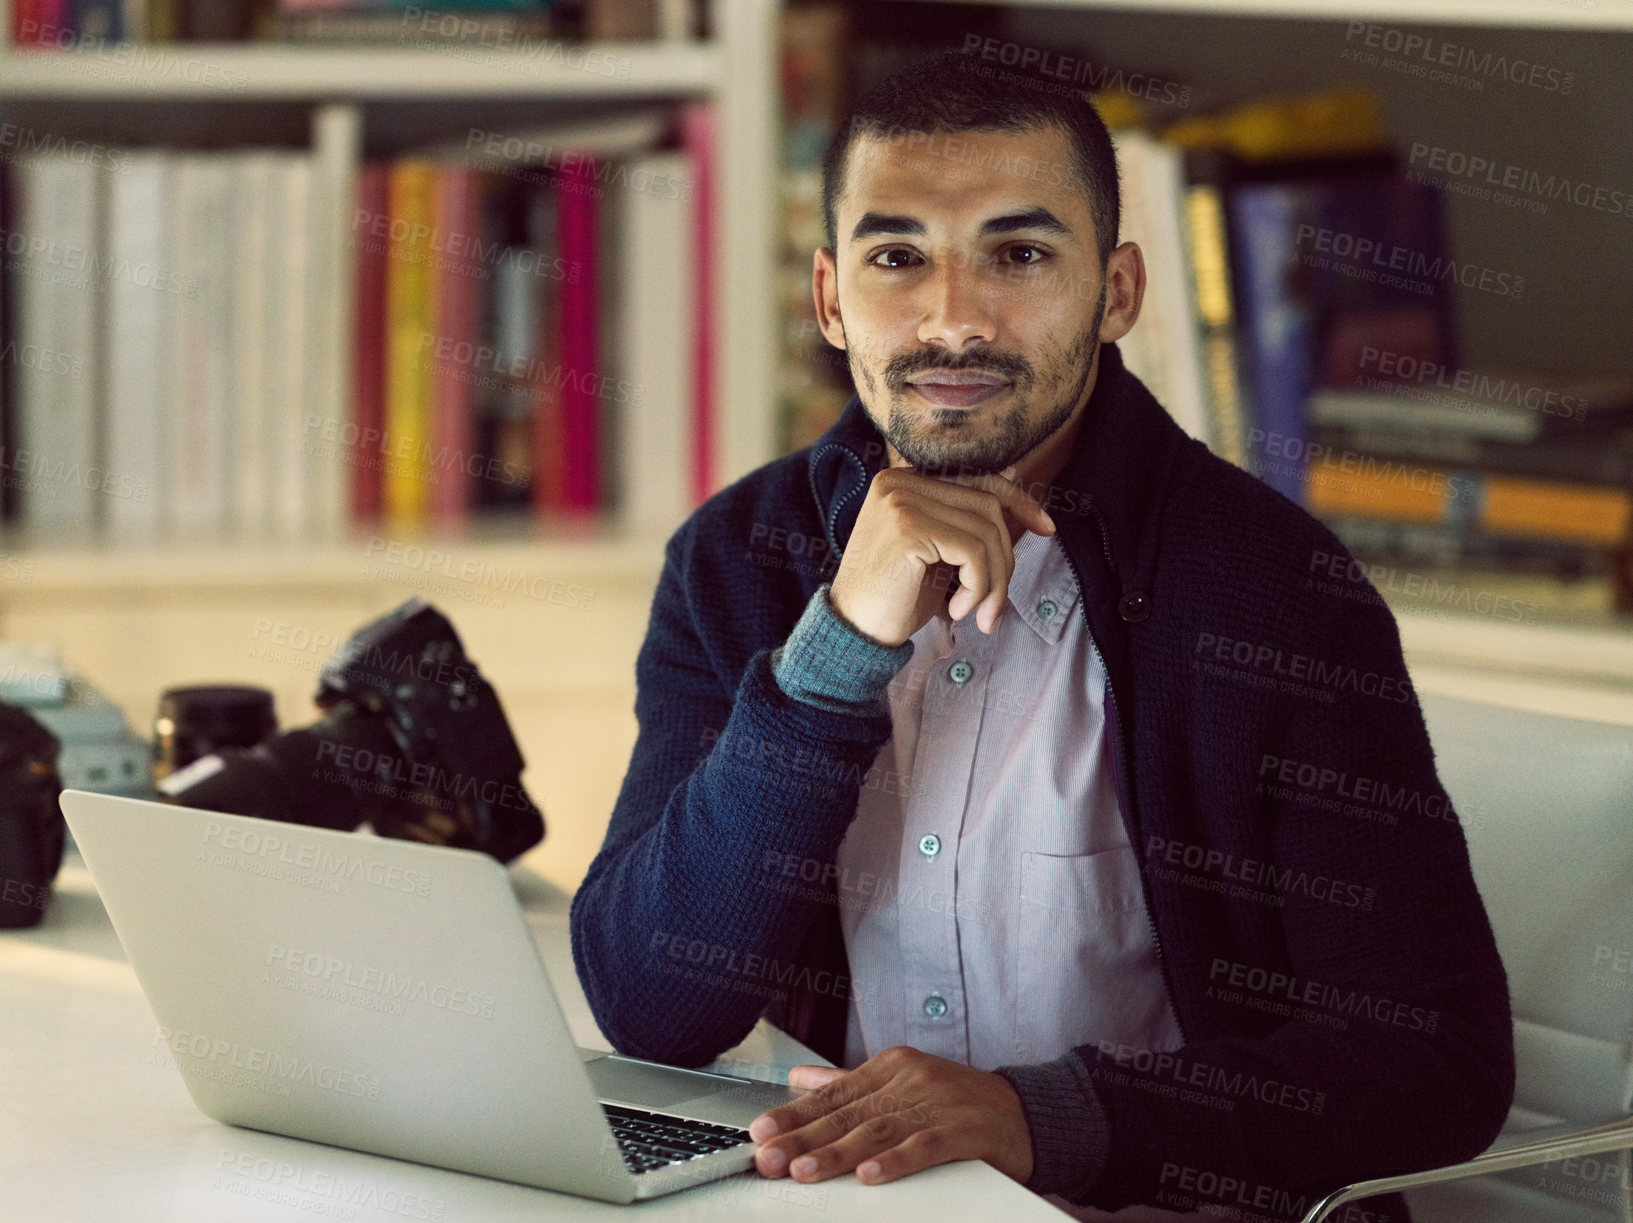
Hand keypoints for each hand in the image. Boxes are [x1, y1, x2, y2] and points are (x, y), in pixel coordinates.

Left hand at [748, 1045, 1034, 1186]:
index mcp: (891, 1067)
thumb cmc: (959, 1102)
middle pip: (848, 1112)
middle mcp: (911, 1079)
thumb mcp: (901, 1083)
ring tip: (804, 1170)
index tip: (761, 1132)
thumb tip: (799, 1078)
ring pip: (878, 1129)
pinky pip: (924, 1146)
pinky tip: (870, 1174)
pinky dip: (896, 1161)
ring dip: (838, 1152)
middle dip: (803, 1137)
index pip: (833, 1092)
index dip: (795, 1114)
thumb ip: (849, 1082)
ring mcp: (938, 1102)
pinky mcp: (964, 1129)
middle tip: (768, 1156)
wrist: (1027, 1113)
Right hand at [828, 464, 1056, 646]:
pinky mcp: (908, 527)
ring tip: (979, 613)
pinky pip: (972, 552)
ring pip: (985, 531)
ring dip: (993, 582)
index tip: (1045, 528)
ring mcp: (902, 501)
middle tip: (995, 604)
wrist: (853, 632)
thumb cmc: (895, 598)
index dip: (1017, 500)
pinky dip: (978, 587)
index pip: (976, 479)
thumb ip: (965, 524)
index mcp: (903, 480)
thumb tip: (1018, 496)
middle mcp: (899, 482)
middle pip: (987, 507)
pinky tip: (957, 610)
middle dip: (1004, 559)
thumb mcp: (937, 553)